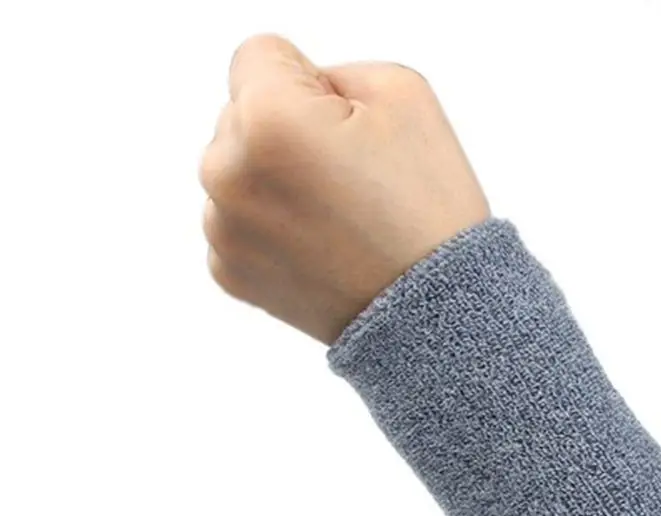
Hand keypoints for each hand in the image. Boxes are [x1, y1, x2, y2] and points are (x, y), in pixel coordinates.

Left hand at [199, 34, 490, 344]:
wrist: (436, 315)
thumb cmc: (428, 209)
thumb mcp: (402, 92)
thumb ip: (328, 70)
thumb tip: (290, 89)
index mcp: (267, 117)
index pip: (259, 54)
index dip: (309, 81)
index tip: (346, 127)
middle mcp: (227, 172)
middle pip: (241, 113)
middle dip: (288, 131)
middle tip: (350, 179)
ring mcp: (223, 229)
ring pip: (238, 170)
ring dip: (275, 181)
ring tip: (337, 218)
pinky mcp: (229, 273)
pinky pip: (239, 222)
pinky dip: (272, 228)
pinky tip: (320, 247)